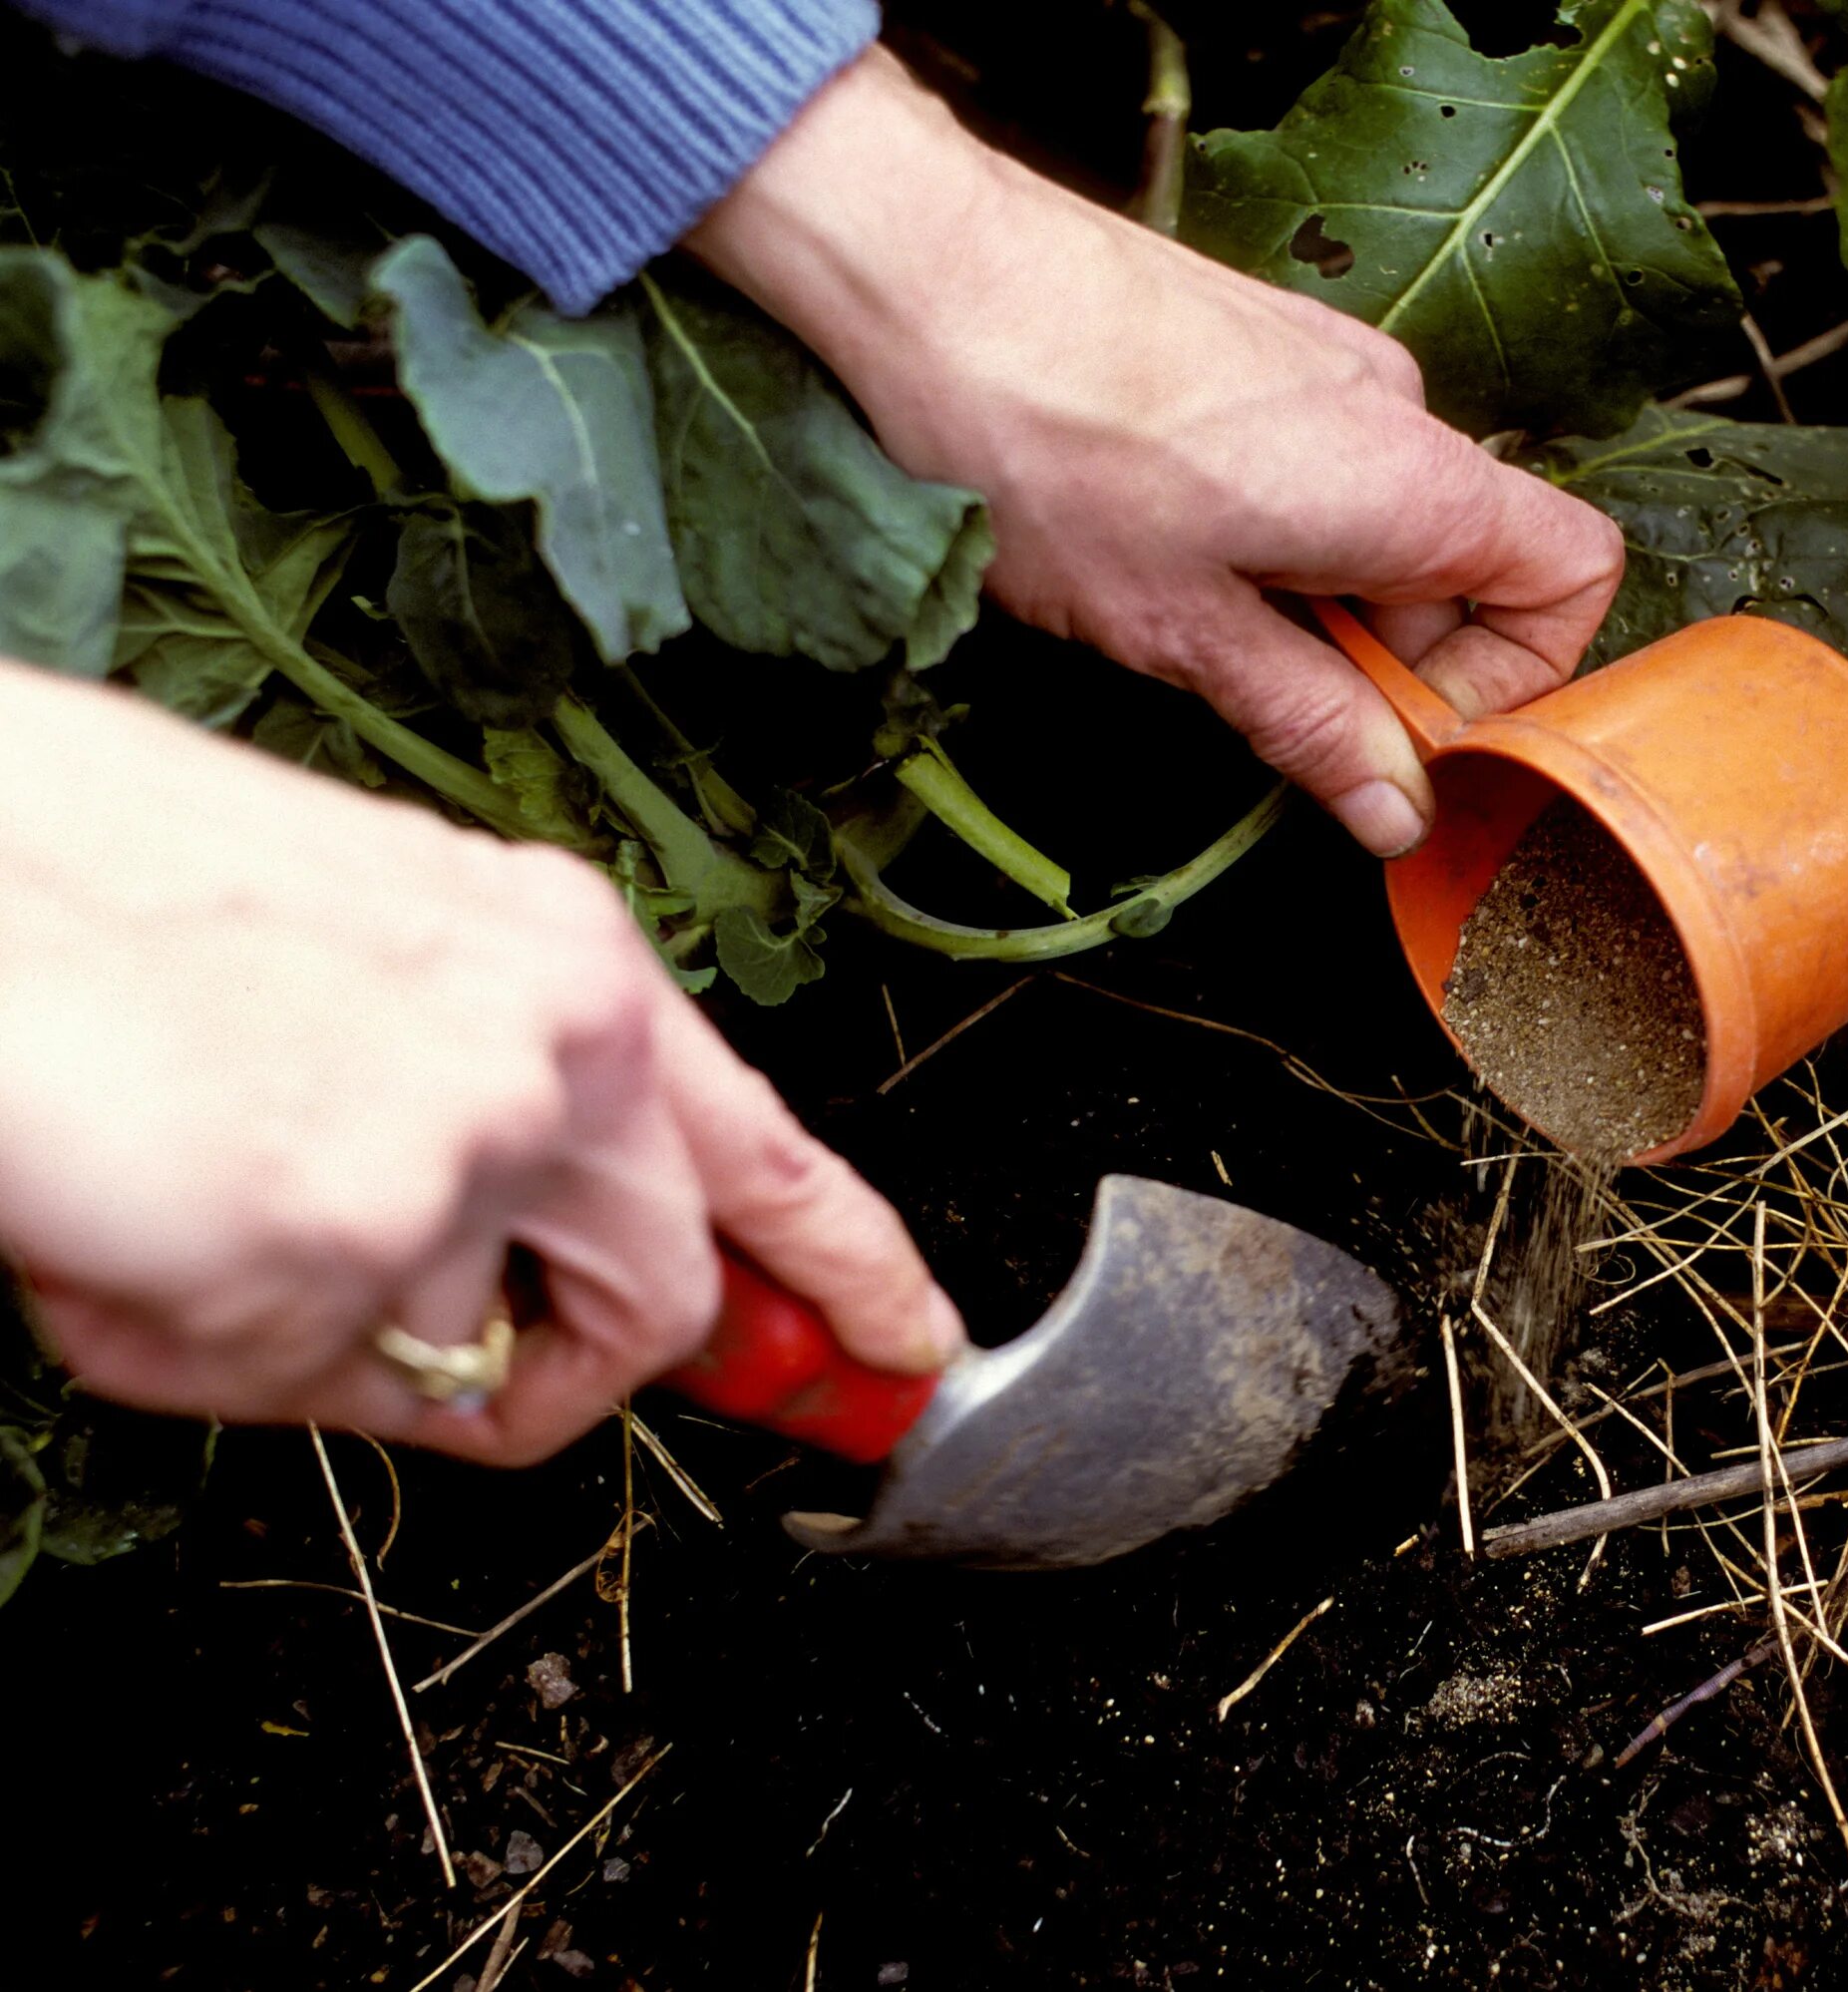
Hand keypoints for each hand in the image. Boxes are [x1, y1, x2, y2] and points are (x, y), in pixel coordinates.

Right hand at [0, 666, 960, 1464]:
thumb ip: (502, 1105)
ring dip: (353, 1348)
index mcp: (567, 956)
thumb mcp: (378, 957)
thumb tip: (528, 1271)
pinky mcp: (354, 1240)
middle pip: (667, 1296)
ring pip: (479, 1358)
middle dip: (591, 1369)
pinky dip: (226, 1353)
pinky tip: (150, 1236)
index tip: (904, 1342)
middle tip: (508, 1377)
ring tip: (212, 1229)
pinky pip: (332, 1387)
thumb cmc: (112, 895)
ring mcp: (474, 1143)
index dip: (853, 1269)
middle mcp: (561, 1041)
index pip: (768, 1145)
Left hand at [687, 48, 1624, 856]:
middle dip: (1391, 658)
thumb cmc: (1047, 443)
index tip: (1404, 736)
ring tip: (1187, 617)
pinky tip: (1160, 546)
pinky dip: (1275, 533)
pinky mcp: (1261, 347)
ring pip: (1383, 523)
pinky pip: (1319, 467)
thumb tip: (1397, 811)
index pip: (1575, 577)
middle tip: (1265, 702)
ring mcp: (1331, 367)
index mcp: (1416, 484)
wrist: (922, 272)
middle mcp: (1400, 410)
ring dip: (1321, 601)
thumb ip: (1312, 725)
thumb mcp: (1185, 632)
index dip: (1518, 678)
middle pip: (1472, 565)